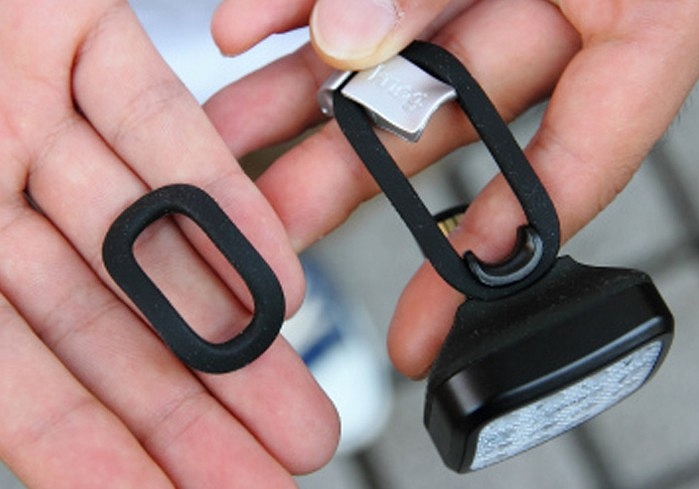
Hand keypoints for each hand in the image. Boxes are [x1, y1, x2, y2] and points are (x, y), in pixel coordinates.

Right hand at [0, 1, 337, 486]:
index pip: (21, 389)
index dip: (100, 458)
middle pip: (106, 329)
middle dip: (193, 411)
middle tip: (273, 476)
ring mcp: (24, 111)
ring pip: (148, 245)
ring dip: (228, 334)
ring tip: (294, 416)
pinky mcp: (70, 27)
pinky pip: (156, 127)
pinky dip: (216, 200)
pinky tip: (276, 283)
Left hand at [210, 0, 698, 377]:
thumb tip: (348, 40)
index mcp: (637, 20)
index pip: (578, 162)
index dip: (502, 244)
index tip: (439, 311)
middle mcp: (556, 4)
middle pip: (445, 119)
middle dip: (345, 180)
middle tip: (268, 235)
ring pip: (386, 60)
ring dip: (294, 104)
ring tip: (218, 152)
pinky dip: (293, 4)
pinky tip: (238, 31)